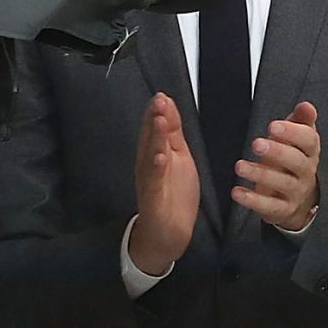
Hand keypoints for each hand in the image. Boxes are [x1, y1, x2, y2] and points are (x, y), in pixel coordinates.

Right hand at [128, 93, 197, 276]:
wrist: (166, 232)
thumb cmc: (172, 193)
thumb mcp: (177, 158)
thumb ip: (172, 134)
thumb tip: (168, 108)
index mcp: (156, 155)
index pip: (155, 131)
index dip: (158, 113)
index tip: (163, 96)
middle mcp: (149, 166)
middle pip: (150, 140)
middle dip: (154, 120)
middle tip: (159, 100)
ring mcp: (150, 182)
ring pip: (150, 157)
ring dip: (153, 138)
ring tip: (158, 120)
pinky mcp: (154, 199)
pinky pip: (155, 182)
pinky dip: (156, 169)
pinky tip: (159, 157)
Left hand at [232, 102, 320, 231]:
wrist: (301, 201)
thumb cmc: (294, 163)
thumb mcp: (299, 141)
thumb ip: (300, 121)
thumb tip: (306, 106)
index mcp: (310, 152)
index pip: (309, 141)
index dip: (293, 133)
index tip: (273, 126)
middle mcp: (305, 172)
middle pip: (297, 162)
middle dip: (277, 152)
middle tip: (257, 144)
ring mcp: (295, 192)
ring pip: (282, 184)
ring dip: (260, 174)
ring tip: (240, 166)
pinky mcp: (282, 209)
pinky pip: (269, 206)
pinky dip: (252, 200)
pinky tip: (237, 192)